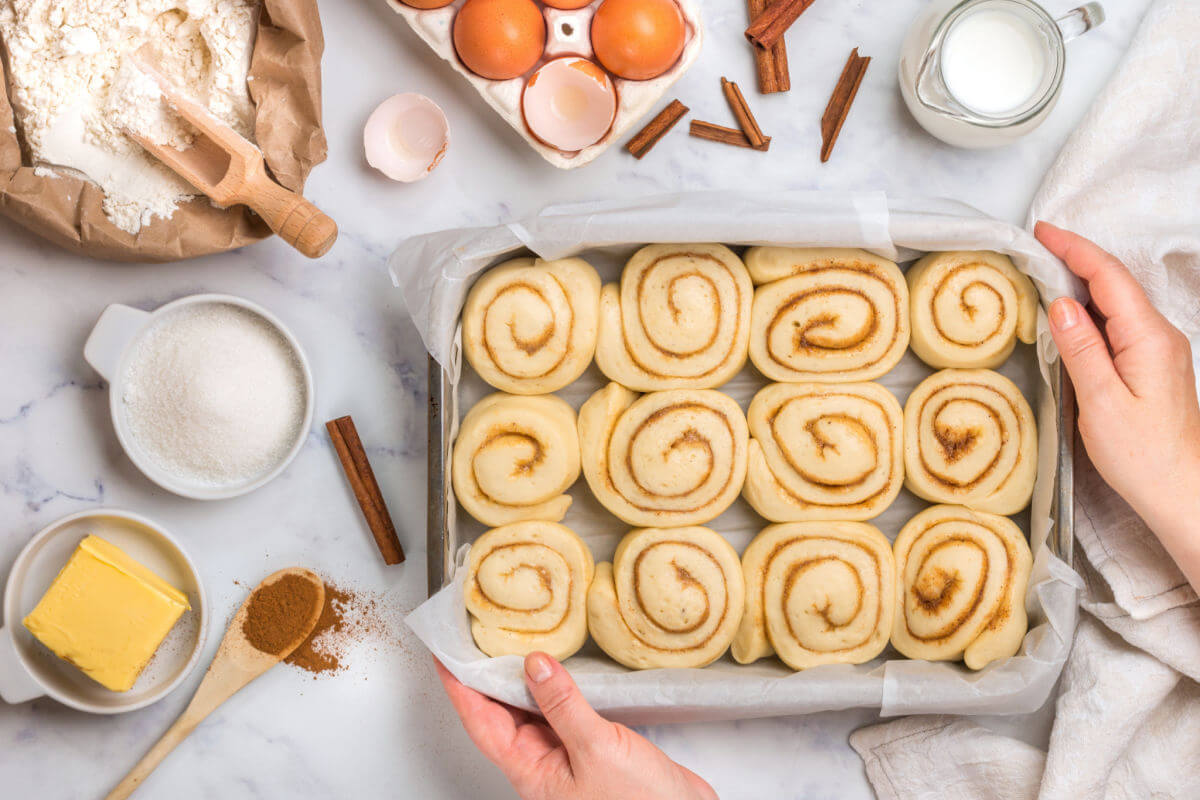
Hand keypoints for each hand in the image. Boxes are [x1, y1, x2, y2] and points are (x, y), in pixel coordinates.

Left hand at [435, 654, 716, 799]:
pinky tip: (564, 670)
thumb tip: (534, 666)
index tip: (445, 653)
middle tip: (478, 635)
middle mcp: (544, 765)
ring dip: (524, 679)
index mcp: (531, 771)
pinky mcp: (595, 751)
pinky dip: (559, 688)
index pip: (480, 721)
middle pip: (502, 714)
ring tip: (515, 641)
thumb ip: (563, 706)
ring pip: (534, 712)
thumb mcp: (597, 750)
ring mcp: (568, 758)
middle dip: (487, 675)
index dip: (459, 685)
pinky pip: (565, 714)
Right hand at [1037, 221, 1199, 590]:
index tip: (1043, 232)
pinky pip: (1119, 325)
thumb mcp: (1101, 402)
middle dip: (1076, 258)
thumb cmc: (1143, 456)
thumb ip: (1081, 349)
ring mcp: (1159, 351)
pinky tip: (1070, 317)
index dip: (1075, 249)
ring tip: (1045, 273)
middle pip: (1115, 283)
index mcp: (1148, 339)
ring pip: (1117, 303)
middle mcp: (1159, 337)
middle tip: (1036, 248)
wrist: (1182, 491)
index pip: (1109, 277)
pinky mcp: (1152, 366)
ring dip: (1082, 284)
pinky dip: (1090, 311)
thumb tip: (1061, 304)